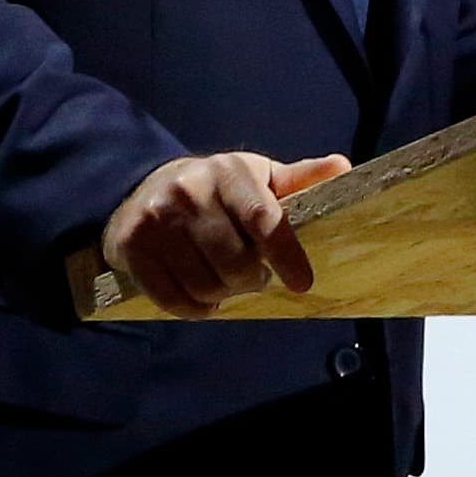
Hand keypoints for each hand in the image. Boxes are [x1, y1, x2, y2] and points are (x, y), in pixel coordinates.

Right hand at [101, 152, 351, 316]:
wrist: (141, 188)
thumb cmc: (215, 188)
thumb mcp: (256, 177)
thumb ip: (299, 179)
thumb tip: (342, 167)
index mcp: (228, 171)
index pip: (263, 219)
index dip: (286, 255)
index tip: (302, 282)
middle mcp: (190, 192)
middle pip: (235, 263)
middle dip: (251, 280)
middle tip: (252, 276)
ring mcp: (157, 220)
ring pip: (205, 285)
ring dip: (222, 295)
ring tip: (224, 281)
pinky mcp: (133, 247)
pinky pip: (173, 300)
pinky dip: (195, 309)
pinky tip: (201, 296)